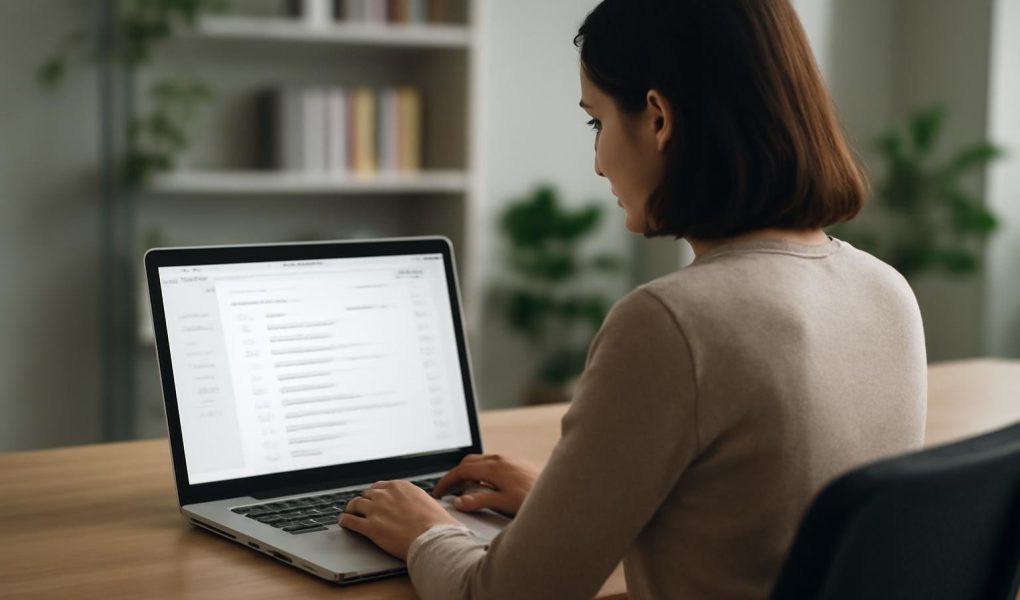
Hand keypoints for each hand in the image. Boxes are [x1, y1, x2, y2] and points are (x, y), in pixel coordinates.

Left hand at [339, 480, 461, 560]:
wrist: (434, 537)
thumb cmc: (437, 524)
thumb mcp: (429, 503)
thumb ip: (418, 502)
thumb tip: (421, 507)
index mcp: (401, 487)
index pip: (381, 486)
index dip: (375, 493)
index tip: (373, 497)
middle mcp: (386, 495)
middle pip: (367, 494)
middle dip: (364, 500)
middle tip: (361, 507)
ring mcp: (376, 510)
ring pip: (355, 504)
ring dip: (351, 509)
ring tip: (348, 513)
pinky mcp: (370, 527)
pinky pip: (351, 521)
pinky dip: (345, 521)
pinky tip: (343, 522)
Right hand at [432, 454, 539, 515]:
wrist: (560, 490)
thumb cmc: (534, 497)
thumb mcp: (504, 502)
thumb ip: (480, 500)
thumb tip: (459, 501)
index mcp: (493, 466)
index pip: (461, 470)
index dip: (447, 481)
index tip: (438, 491)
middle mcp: (500, 459)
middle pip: (469, 462)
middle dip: (456, 475)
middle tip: (448, 490)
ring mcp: (509, 460)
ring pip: (481, 462)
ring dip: (469, 473)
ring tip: (466, 490)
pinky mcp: (517, 464)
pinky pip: (492, 464)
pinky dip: (482, 472)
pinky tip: (487, 486)